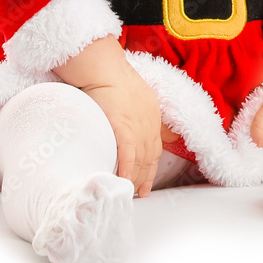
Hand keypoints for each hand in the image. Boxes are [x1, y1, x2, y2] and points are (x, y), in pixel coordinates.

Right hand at [81, 67, 162, 197]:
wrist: (105, 68)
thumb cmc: (116, 77)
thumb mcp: (142, 95)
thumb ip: (147, 114)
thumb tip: (156, 128)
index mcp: (153, 116)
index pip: (156, 148)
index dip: (152, 167)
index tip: (147, 181)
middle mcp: (149, 124)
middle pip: (150, 158)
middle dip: (146, 178)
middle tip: (140, 194)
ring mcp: (137, 126)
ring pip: (139, 159)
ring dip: (135, 178)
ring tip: (129, 192)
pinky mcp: (122, 127)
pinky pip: (127, 153)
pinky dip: (127, 169)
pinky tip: (124, 181)